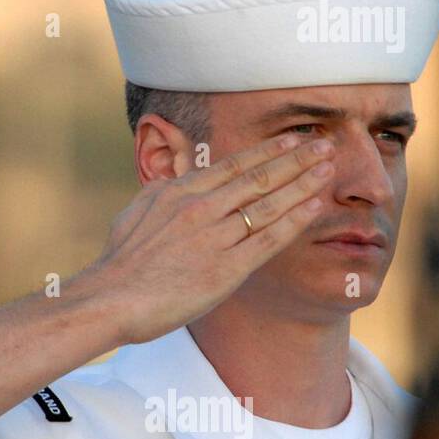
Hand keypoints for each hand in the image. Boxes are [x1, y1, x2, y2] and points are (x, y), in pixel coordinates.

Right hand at [79, 133, 335, 347]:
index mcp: (178, 191)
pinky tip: (315, 207)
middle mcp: (200, 208)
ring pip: (269, 204)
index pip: (232, 165)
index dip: (268, 151)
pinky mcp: (225, 269)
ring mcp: (214, 237)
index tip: (293, 140)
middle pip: (258, 177)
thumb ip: (161, 195)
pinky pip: (268, 239)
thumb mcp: (136, 213)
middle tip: (325, 145)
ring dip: (304, 184)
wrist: (110, 298)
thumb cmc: (120, 261)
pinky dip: (294, 221)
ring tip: (329, 170)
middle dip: (297, 160)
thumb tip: (172, 182)